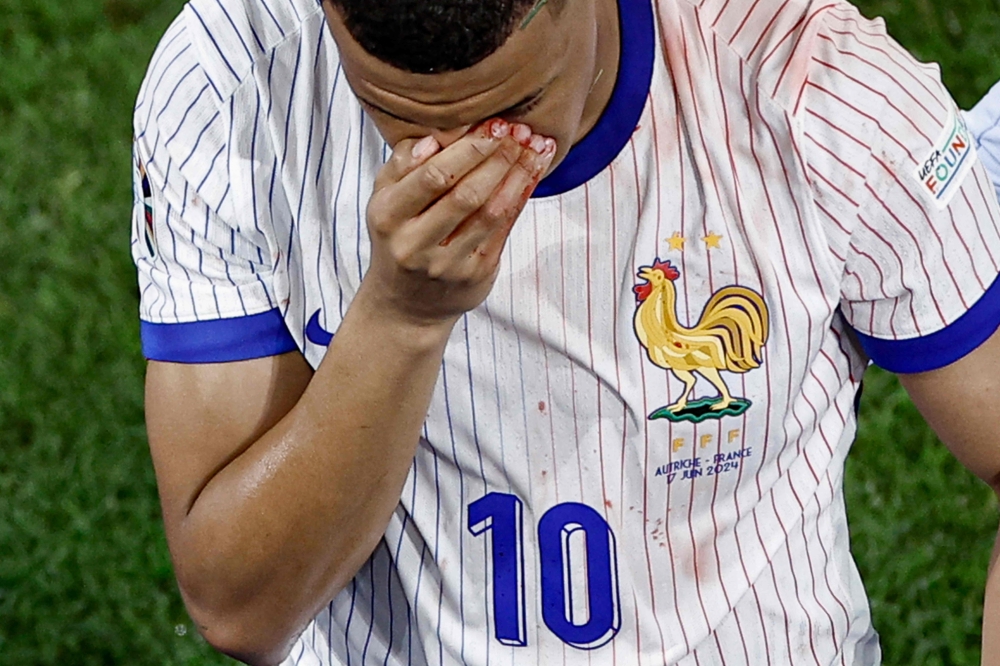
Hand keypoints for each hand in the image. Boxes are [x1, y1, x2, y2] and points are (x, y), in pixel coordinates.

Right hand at [360, 120, 555, 325]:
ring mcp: (446, 264)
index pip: (434, 176)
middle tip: (522, 130)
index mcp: (388, 216)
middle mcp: (415, 244)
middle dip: (499, 157)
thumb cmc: (398, 235)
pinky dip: (520, 198)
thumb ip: (403, 163)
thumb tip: (434, 138)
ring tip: (536, 147)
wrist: (406, 305)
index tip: (495, 124)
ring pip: (490, 213)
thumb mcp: (384, 197)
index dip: (469, 149)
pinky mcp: (474, 276)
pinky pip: (503, 230)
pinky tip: (531, 174)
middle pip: (466, 194)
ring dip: (518, 176)